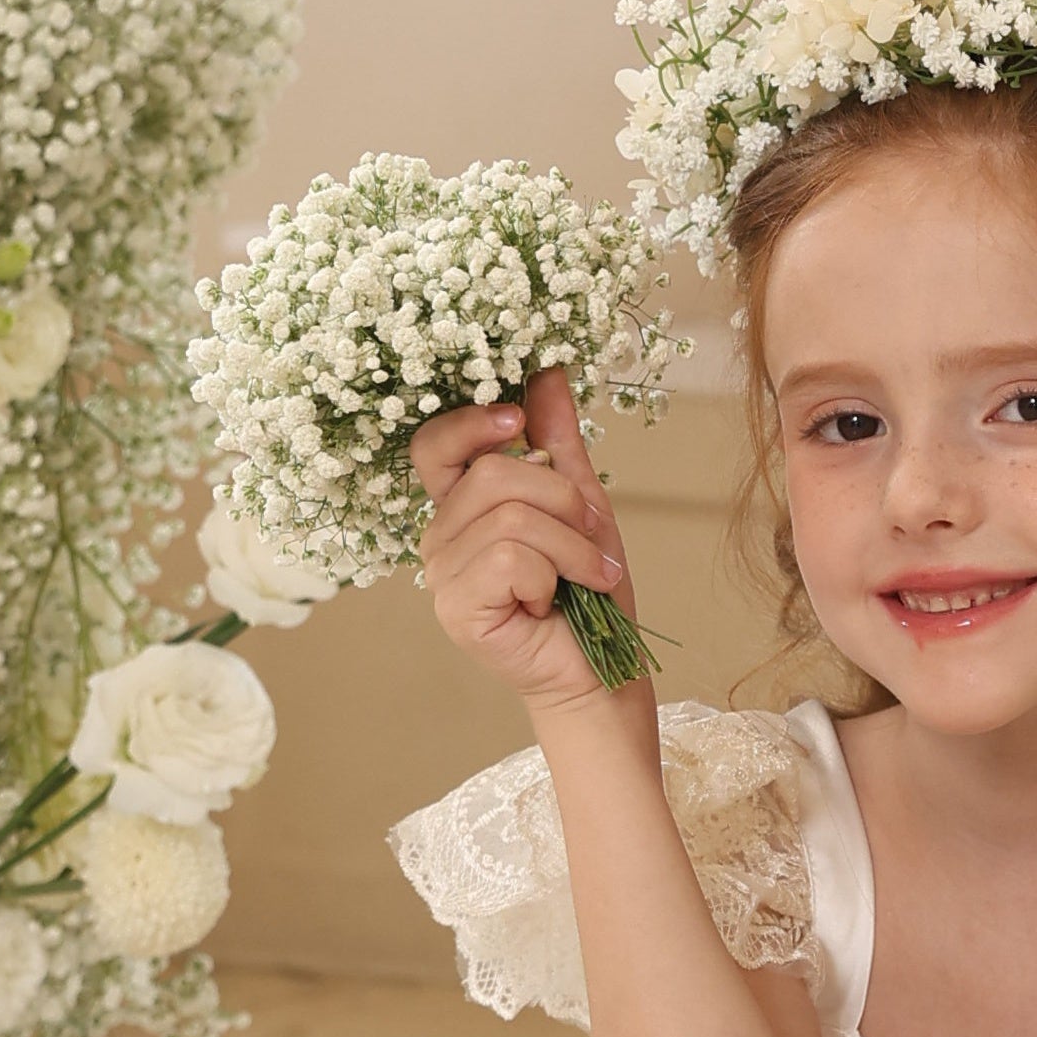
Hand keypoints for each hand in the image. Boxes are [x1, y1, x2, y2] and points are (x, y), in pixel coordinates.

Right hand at [411, 365, 635, 716]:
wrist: (602, 666)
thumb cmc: (587, 590)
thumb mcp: (581, 502)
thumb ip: (557, 441)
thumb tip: (546, 370)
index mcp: (462, 504)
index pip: (435, 444)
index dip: (472, 422)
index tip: (518, 421)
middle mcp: (441, 534)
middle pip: (493, 475)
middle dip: (563, 500)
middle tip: (592, 537)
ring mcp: (442, 572)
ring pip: (511, 518)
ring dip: (570, 545)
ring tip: (586, 575)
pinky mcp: (455, 606)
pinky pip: (511, 558)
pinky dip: (554, 574)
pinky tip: (553, 601)